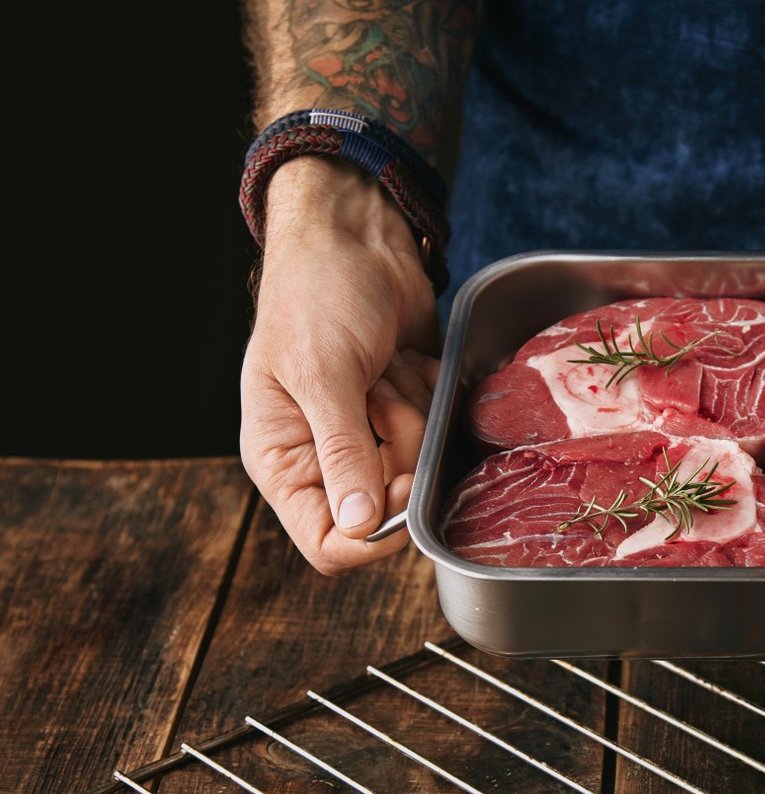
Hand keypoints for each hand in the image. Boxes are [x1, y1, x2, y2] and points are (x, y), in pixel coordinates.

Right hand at [240, 158, 439, 574]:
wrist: (355, 237)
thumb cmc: (315, 294)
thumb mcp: (323, 373)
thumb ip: (342, 451)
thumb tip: (358, 525)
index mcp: (282, 460)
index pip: (327, 542)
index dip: (373, 533)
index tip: (402, 486)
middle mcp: (325, 457)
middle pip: (388, 506)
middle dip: (398, 448)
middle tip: (380, 392)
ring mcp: (370, 435)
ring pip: (418, 467)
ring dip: (412, 410)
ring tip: (384, 364)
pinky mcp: (406, 410)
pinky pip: (437, 431)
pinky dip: (429, 393)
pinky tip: (406, 359)